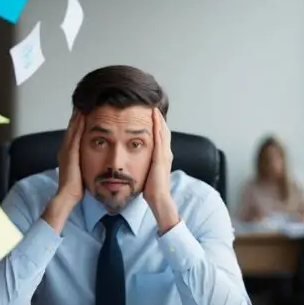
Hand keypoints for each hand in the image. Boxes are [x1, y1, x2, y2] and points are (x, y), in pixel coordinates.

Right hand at [56, 111, 84, 202]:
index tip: (84, 111)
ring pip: (72, 128)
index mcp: (67, 153)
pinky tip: (83, 114)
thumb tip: (95, 158)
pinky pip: (74, 134)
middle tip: (83, 102)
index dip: (78, 122)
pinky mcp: (70, 152)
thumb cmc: (76, 186)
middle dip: (77, 115)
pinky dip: (78, 123)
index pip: (74, 133)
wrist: (68, 194)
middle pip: (72, 127)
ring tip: (83, 103)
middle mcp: (65, 148)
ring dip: (77, 116)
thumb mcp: (81, 170)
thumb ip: (84, 162)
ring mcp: (66, 149)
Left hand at [144, 109, 178, 232]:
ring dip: (159, 118)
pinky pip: (161, 136)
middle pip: (164, 130)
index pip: (161, 136)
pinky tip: (154, 116)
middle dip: (159, 118)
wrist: (159, 199)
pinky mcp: (162, 156)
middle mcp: (166, 153)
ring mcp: (165, 154)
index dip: (157, 125)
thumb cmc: (151, 190)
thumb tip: (136, 161)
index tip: (150, 114)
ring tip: (153, 107)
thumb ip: (145, 165)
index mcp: (163, 157)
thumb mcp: (147, 173)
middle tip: (152, 105)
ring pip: (163, 131)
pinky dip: (158, 125)